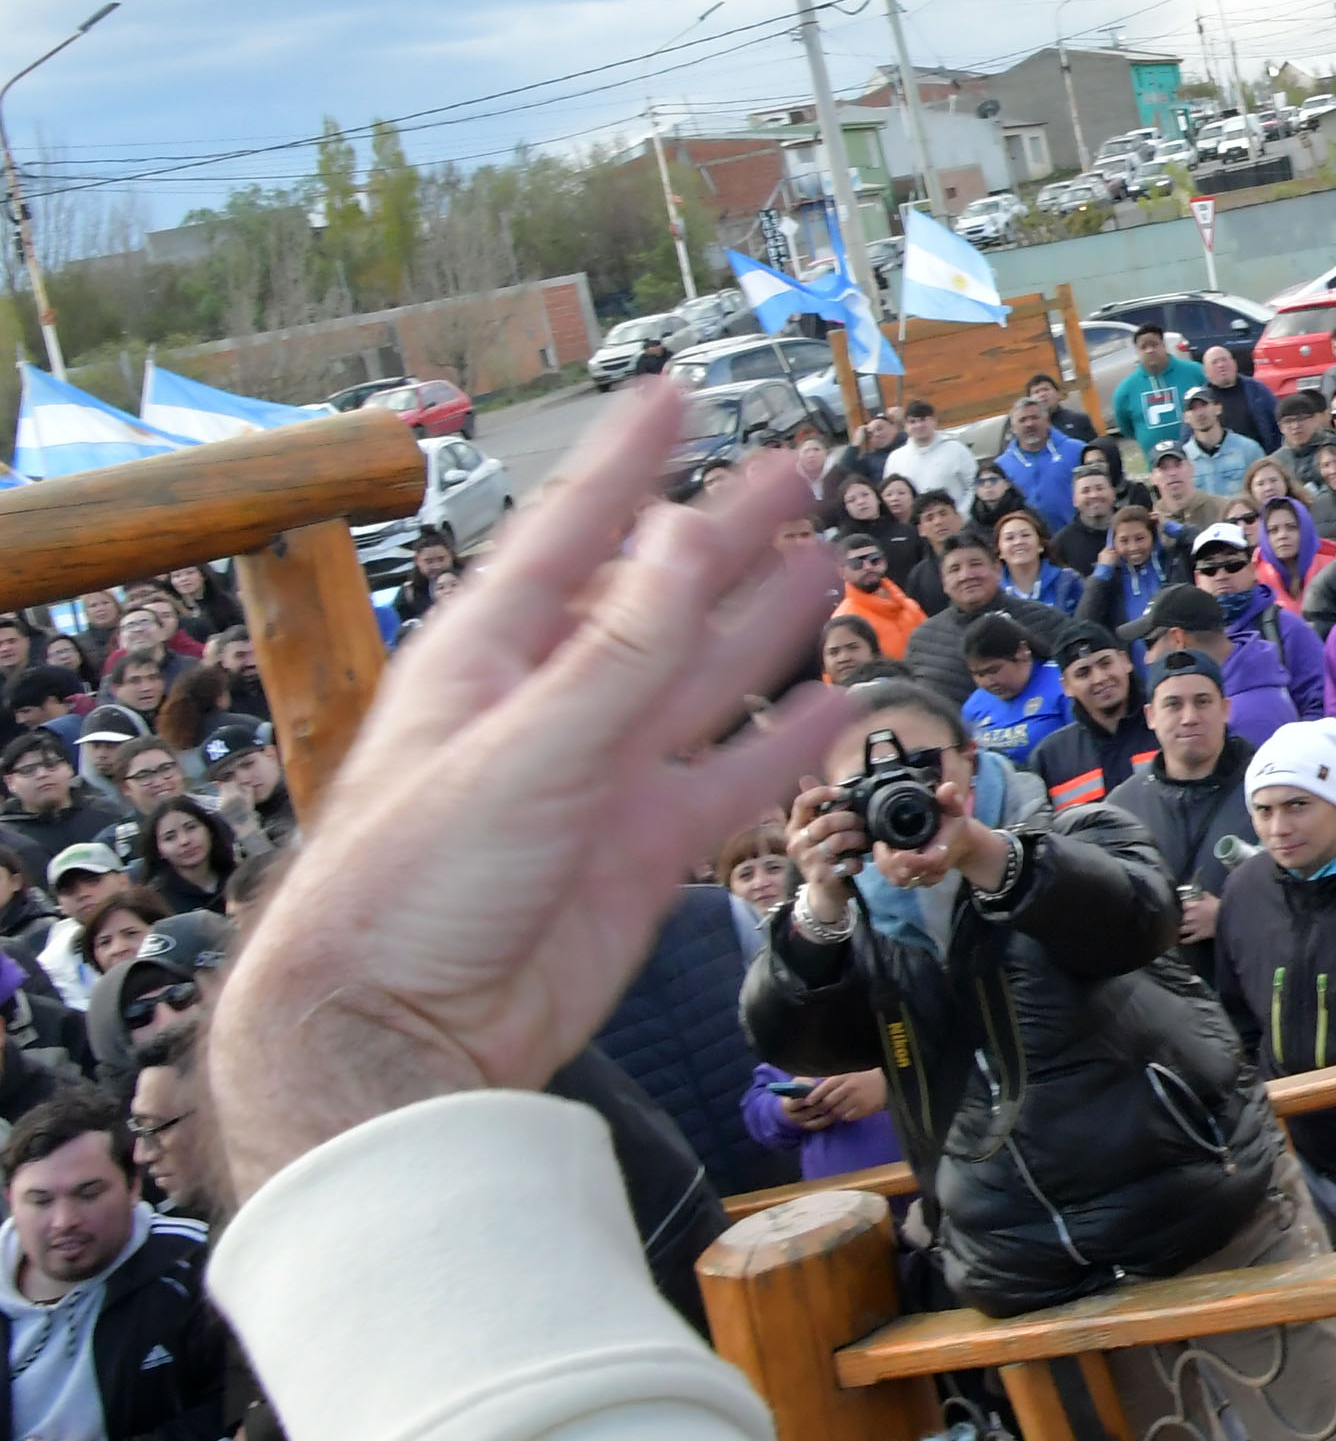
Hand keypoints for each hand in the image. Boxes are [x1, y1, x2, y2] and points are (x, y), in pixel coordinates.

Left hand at [208, 381, 849, 1205]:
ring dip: (762, 623)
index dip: (628, 465)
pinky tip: (831, 702)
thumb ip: (619, 656)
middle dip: (724, 533)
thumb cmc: (403, 896)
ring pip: (700, 680)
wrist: (399, 1042)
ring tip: (823, 562)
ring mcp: (598, 779)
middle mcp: (548, 709)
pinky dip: (783, 743)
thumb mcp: (521, 754)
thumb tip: (684, 539)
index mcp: (490, 663)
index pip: (570, 535)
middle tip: (793, 472)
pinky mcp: (637, 851)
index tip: (676, 399)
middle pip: (654, 598)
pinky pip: (728, 780)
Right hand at [784, 780, 864, 921]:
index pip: (802, 803)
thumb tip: (805, 777)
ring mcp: (807, 861)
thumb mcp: (818, 831)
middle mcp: (796, 843)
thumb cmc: (825, 856)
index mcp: (794, 828)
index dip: (823, 793)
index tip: (843, 792)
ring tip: (863, 841)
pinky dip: (857, 861)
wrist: (824, 893)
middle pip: (826, 822)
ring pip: (838, 840)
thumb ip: (816, 807)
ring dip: (858, 839)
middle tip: (862, 823)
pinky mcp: (821, 877)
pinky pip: (847, 862)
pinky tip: (858, 863)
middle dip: (850, 820)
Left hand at [794, 1070, 888, 1130]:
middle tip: (813, 1113)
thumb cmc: (864, 1080)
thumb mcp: (849, 1075)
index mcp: (845, 1077)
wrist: (887, 1084)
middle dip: (819, 1109)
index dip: (814, 1095)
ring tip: (826, 1117)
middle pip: (828, 1102)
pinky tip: (845, 1114)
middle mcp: (850, 1087)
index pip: (825, 1086)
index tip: (807, 1102)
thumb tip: (813, 1091)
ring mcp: (857, 1099)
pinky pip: (847, 1117)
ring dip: (830, 1115)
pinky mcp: (864, 1110)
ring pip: (836, 1111)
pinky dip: (844, 1117)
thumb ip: (833, 1083)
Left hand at [1178, 887, 1220, 944]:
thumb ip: (1206, 896)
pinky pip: (1190, 939)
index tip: (1186, 907)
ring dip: (1181, 929)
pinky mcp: (1199, 935)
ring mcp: (1195, 927)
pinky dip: (1185, 940)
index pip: (1184, 905)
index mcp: (1195, 906)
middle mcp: (1192, 917)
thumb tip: (1203, 893)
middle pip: (1182, 918)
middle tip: (1183, 919)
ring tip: (1180, 930)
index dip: (1185, 906)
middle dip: (1183, 919)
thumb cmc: (1220, 907)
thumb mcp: (1213, 898)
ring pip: (1183, 929)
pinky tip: (1182, 941)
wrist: (1227, 918)